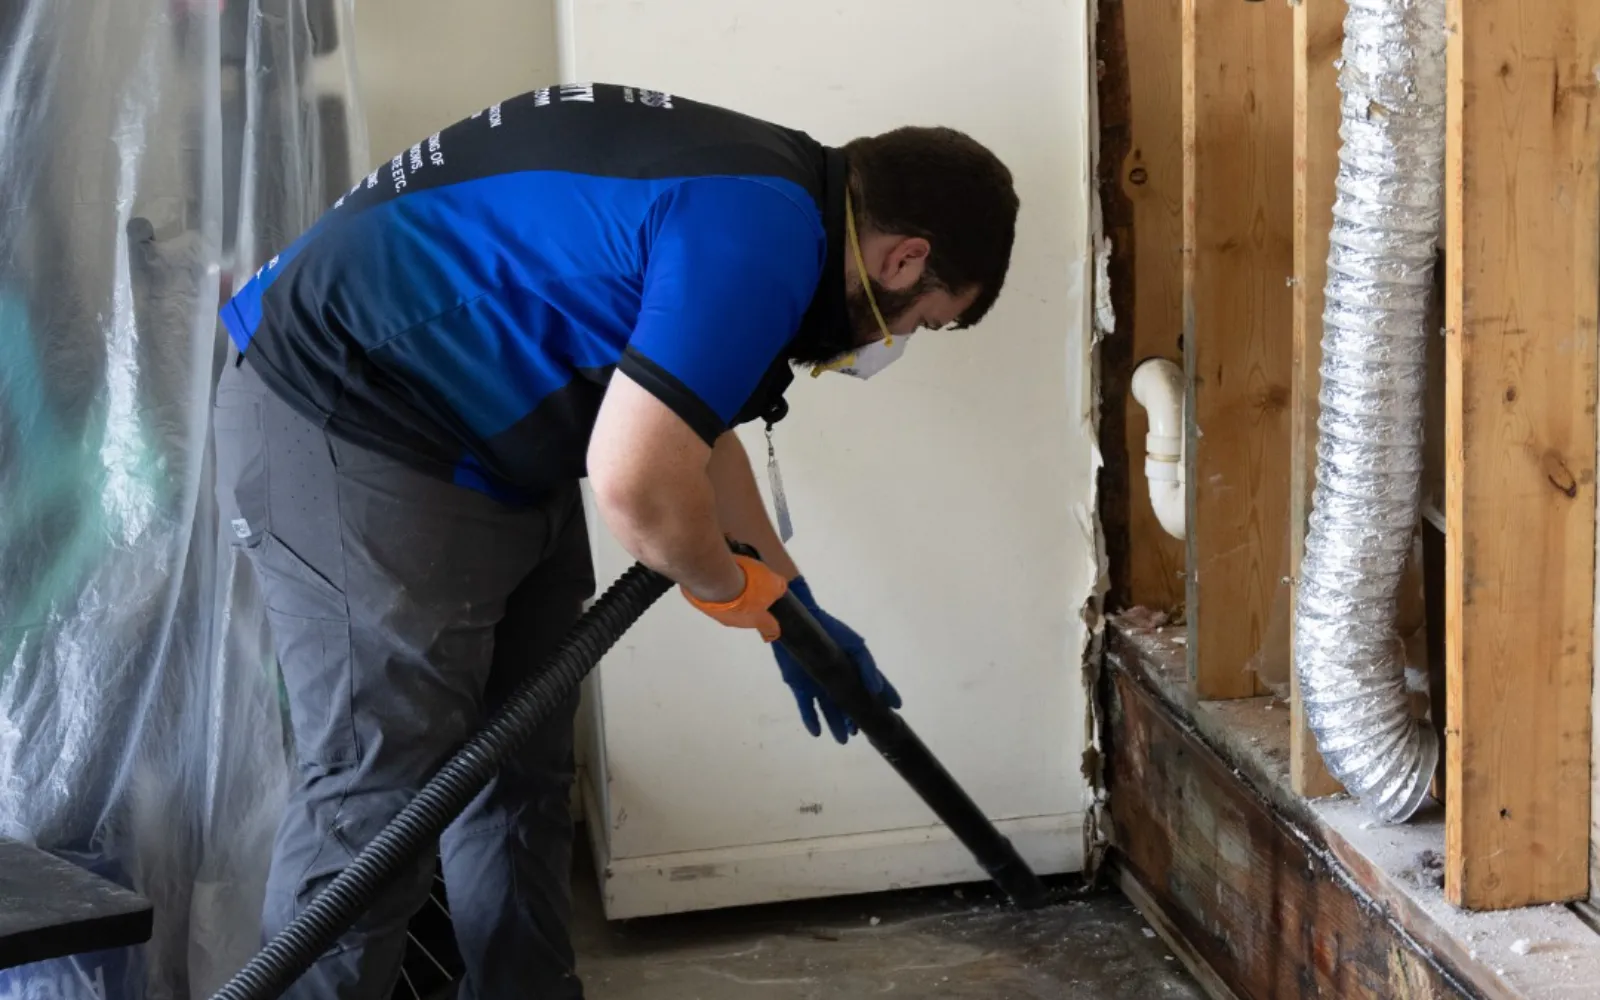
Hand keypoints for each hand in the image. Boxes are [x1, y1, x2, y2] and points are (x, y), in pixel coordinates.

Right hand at [682, 554, 787, 640]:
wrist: (715, 578)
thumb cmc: (748, 584)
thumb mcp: (772, 582)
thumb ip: (777, 587)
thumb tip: (778, 589)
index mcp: (757, 620)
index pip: (770, 631)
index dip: (773, 629)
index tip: (775, 626)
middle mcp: (737, 623)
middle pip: (747, 617)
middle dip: (750, 605)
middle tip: (751, 588)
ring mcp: (718, 616)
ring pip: (729, 610)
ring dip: (732, 598)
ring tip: (732, 579)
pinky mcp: (702, 605)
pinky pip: (713, 600)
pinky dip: (717, 591)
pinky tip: (718, 577)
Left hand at [773, 577, 901, 743]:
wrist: (798, 625)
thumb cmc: (830, 631)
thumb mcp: (855, 645)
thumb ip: (867, 666)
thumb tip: (877, 689)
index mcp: (851, 669)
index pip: (871, 687)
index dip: (884, 699)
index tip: (894, 711)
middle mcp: (836, 679)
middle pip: (848, 704)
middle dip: (855, 719)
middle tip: (859, 732)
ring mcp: (817, 683)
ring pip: (828, 709)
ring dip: (836, 724)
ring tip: (843, 739)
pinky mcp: (799, 686)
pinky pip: (806, 706)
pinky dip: (811, 719)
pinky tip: (817, 731)